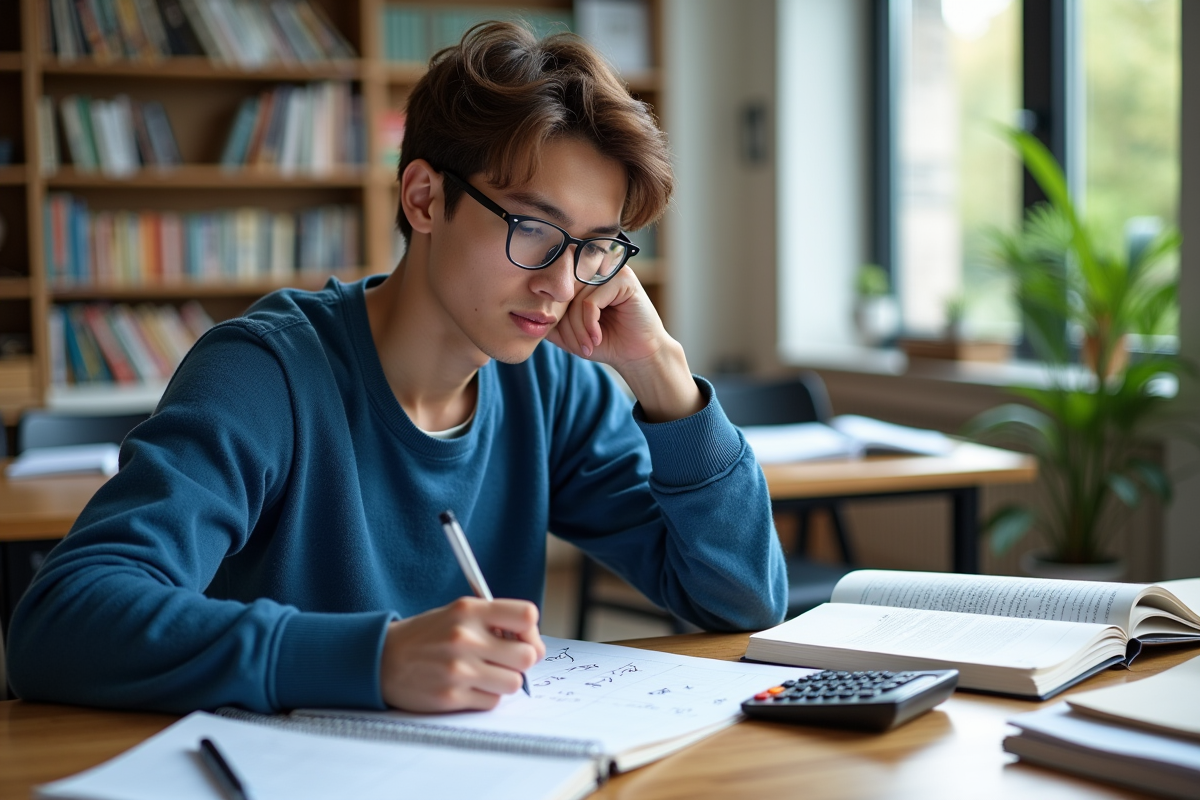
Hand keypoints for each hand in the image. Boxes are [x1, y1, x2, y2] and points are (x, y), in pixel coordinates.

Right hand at [379, 597, 544, 711]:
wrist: (382, 659)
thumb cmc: (426, 636)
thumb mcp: (457, 613)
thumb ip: (494, 621)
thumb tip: (533, 644)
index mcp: (469, 611)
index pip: (527, 615)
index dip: (530, 631)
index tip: (521, 638)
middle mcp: (465, 638)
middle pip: (527, 656)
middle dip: (520, 661)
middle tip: (505, 661)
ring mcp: (459, 669)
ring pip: (513, 683)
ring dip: (503, 682)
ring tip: (484, 674)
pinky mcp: (451, 696)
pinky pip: (492, 702)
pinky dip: (486, 697)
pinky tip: (468, 687)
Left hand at [546, 268, 703, 421]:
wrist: (636, 356)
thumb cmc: (605, 341)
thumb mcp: (568, 331)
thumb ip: (548, 318)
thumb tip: (522, 311)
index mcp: (582, 273)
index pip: (553, 285)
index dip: (554, 313)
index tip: (563, 337)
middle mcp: (595, 266)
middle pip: (563, 291)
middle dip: (566, 325)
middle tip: (577, 347)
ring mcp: (610, 269)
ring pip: (575, 298)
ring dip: (578, 329)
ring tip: (587, 346)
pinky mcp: (623, 280)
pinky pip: (590, 302)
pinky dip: (589, 325)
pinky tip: (597, 339)